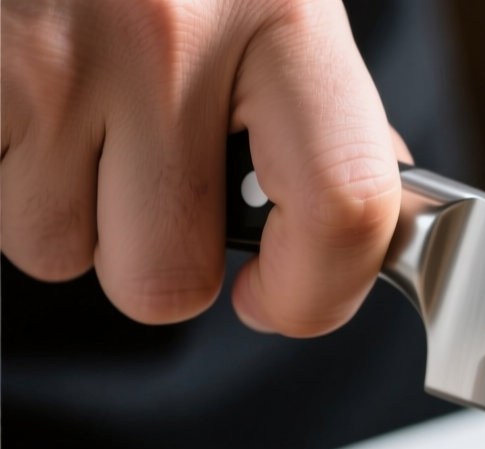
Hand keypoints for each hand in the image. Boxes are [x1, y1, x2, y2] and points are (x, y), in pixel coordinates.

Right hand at [2, 0, 405, 334]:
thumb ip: (312, 98)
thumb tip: (363, 202)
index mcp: (282, 14)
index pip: (348, 205)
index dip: (318, 294)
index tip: (281, 299)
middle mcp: (169, 37)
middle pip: (166, 281)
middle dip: (149, 255)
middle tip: (142, 176)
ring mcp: (52, 56)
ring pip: (55, 249)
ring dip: (59, 205)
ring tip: (68, 106)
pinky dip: (2, 165)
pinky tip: (22, 90)